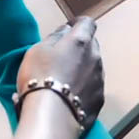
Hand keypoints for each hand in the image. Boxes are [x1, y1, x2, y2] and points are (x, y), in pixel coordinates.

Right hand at [17, 17, 103, 132]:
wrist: (51, 115)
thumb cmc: (40, 77)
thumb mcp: (38, 49)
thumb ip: (55, 37)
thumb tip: (65, 31)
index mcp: (80, 41)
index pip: (87, 23)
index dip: (78, 23)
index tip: (69, 27)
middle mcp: (95, 57)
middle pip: (91, 45)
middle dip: (79, 47)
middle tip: (62, 55)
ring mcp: (100, 79)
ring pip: (93, 66)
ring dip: (82, 68)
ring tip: (64, 79)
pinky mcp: (99, 99)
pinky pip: (93, 87)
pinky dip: (84, 87)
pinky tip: (70, 95)